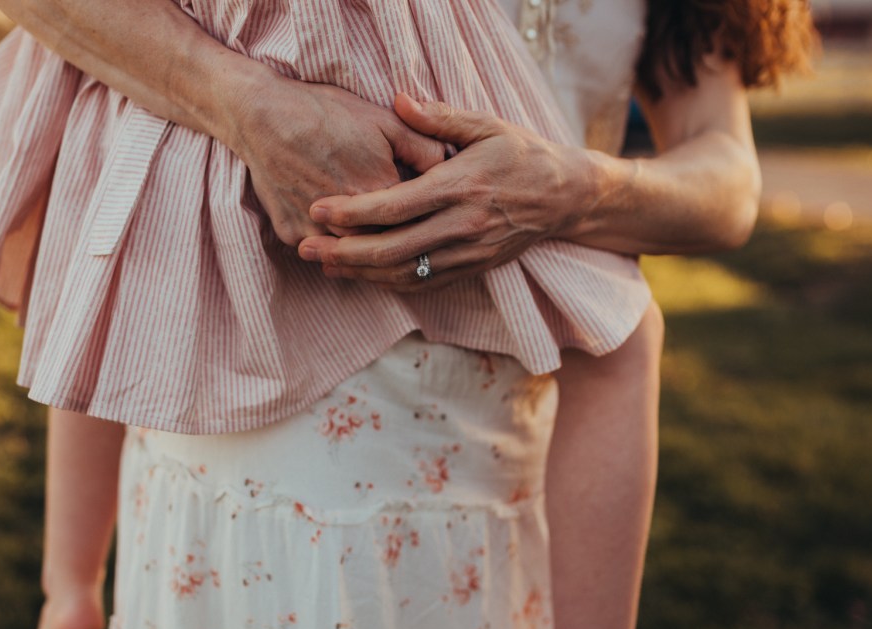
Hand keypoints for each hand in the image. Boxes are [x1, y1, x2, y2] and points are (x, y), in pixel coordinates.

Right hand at [226, 83, 445, 245]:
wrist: (263, 115)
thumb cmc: (327, 113)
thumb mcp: (386, 121)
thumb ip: (426, 148)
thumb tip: (454, 168)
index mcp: (379, 193)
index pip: (414, 225)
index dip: (427, 225)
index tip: (437, 225)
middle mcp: (348, 220)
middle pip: (384, 249)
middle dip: (401, 248)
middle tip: (416, 248)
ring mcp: (315, 230)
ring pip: (350, 257)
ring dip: (367, 258)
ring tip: (383, 254)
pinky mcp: (291, 232)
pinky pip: (319, 251)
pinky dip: (333, 251)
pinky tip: (346, 248)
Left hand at [296, 93, 595, 292]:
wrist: (566, 198)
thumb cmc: (521, 155)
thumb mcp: (486, 125)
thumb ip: (439, 116)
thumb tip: (398, 101)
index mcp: (460, 187)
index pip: (395, 206)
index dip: (352, 212)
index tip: (319, 208)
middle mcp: (462, 227)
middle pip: (391, 250)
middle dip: (343, 252)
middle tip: (306, 247)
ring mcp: (467, 254)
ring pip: (404, 274)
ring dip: (360, 273)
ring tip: (324, 265)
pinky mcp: (471, 270)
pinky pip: (423, 284)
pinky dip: (388, 283)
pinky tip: (362, 276)